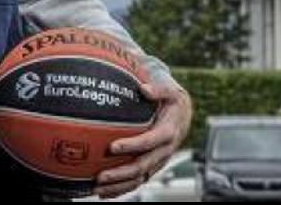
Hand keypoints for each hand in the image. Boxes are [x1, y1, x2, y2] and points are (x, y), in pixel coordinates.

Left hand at [94, 79, 192, 198]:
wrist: (183, 116)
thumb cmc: (172, 100)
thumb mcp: (170, 90)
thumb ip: (159, 88)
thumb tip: (144, 88)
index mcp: (168, 132)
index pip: (150, 141)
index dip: (133, 145)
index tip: (112, 147)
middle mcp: (164, 151)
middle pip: (142, 166)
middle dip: (121, 173)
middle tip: (100, 176)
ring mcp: (158, 161)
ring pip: (139, 178)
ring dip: (119, 186)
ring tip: (97, 189)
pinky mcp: (152, 167)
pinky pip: (137, 181)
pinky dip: (121, 189)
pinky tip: (103, 193)